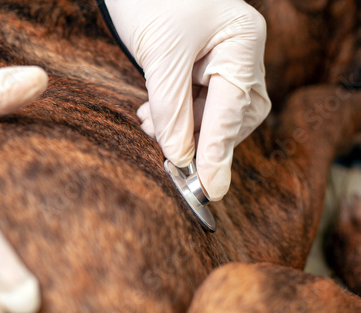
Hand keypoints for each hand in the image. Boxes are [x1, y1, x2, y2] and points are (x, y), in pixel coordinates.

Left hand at [105, 0, 270, 200]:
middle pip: (232, 115)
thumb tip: (180, 156)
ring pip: (213, 111)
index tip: (210, 189)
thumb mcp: (160, 56)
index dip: (219, 152)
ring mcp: (223, 57)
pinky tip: (153, 116)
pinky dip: (177, 115)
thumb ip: (171, 110)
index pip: (233, 109)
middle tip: (171, 156)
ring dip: (183, 128)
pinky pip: (198, 100)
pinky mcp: (203, 63)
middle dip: (200, 138)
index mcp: (242, 42)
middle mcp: (240, 52)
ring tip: (150, 127)